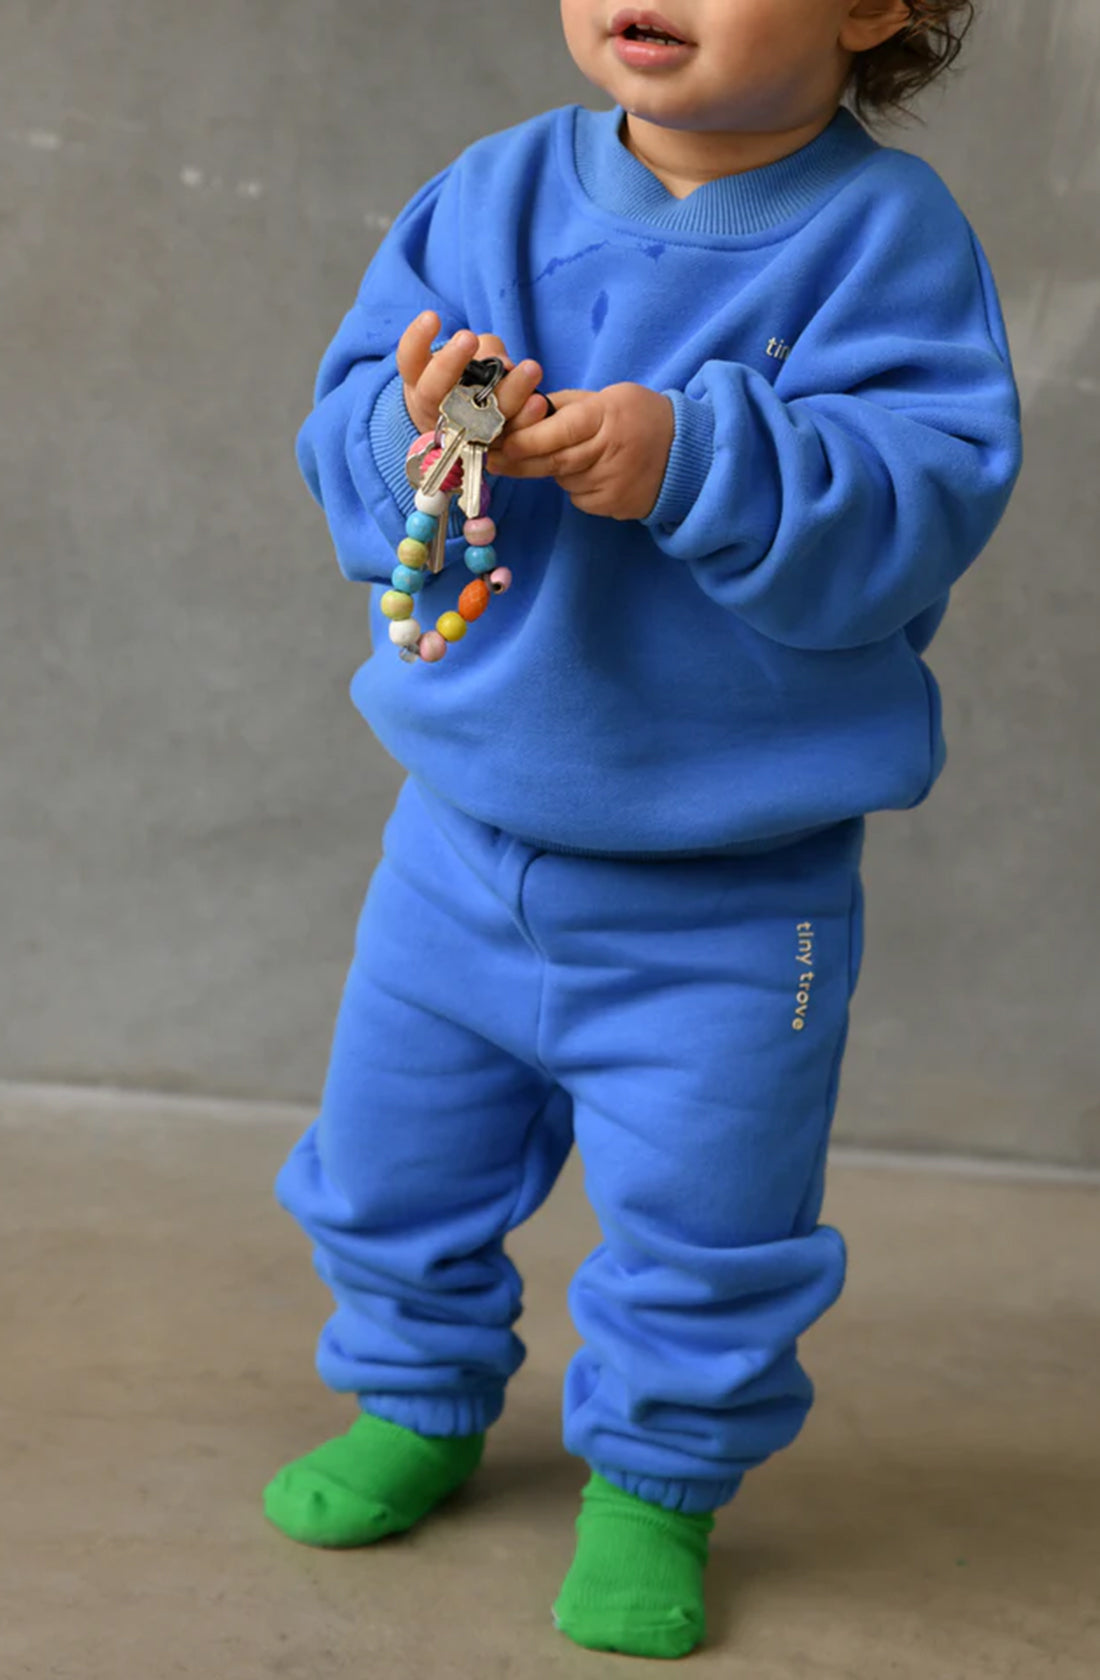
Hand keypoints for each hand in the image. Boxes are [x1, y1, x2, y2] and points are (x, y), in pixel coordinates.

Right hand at [396, 312, 550, 437]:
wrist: (463, 429)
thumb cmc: (465, 380)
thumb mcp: (469, 357)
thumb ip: (485, 350)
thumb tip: (505, 365)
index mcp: (419, 381)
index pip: (409, 359)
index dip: (417, 339)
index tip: (432, 317)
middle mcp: (432, 409)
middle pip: (433, 391)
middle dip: (450, 364)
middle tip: (467, 338)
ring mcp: (458, 433)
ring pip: (474, 418)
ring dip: (506, 393)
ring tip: (531, 368)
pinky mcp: (486, 449)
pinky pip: (503, 438)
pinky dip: (523, 420)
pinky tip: (539, 403)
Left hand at [486, 383, 674, 520]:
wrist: (687, 455)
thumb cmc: (641, 417)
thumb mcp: (608, 396)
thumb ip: (567, 405)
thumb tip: (523, 412)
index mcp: (606, 417)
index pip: (558, 431)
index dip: (526, 439)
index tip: (498, 441)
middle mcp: (608, 452)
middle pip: (552, 461)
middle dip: (517, 460)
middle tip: (491, 458)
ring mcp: (611, 484)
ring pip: (561, 479)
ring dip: (551, 469)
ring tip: (571, 454)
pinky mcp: (612, 506)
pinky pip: (577, 496)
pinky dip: (574, 484)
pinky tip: (593, 472)